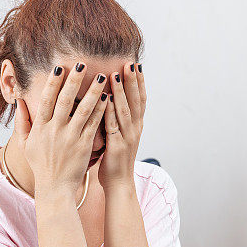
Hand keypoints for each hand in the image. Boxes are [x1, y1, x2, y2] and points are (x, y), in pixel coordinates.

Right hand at [13, 64, 108, 194]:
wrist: (55, 188)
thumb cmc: (40, 165)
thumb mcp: (25, 144)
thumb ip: (22, 121)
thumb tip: (19, 101)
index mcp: (40, 127)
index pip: (46, 99)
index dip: (53, 82)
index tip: (60, 68)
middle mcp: (54, 130)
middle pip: (64, 100)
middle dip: (74, 80)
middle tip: (82, 64)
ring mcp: (70, 138)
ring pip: (83, 109)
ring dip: (93, 91)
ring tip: (102, 77)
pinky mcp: (84, 146)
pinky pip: (94, 124)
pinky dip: (101, 110)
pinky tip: (108, 98)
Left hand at [99, 62, 145, 189]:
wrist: (119, 183)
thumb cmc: (116, 159)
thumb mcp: (120, 136)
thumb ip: (118, 119)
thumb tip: (112, 101)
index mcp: (136, 126)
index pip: (140, 99)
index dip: (139, 82)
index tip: (136, 65)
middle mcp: (135, 129)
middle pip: (136, 101)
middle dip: (133, 81)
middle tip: (130, 63)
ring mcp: (127, 137)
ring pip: (125, 110)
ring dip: (121, 92)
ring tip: (116, 75)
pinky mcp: (117, 146)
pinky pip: (113, 125)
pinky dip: (110, 110)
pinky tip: (105, 98)